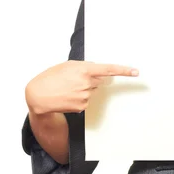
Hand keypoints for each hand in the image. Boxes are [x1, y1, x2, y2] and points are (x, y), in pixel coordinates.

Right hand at [25, 60, 139, 114]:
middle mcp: (87, 84)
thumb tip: (96, 70)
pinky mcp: (82, 107)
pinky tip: (68, 96)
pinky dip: (79, 97)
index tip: (135, 72)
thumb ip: (85, 66)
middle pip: (98, 81)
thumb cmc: (51, 77)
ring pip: (92, 91)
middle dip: (91, 79)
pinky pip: (86, 100)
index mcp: (84, 70)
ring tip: (67, 87)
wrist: (38, 95)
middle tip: (74, 79)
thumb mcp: (68, 66)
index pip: (109, 69)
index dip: (124, 71)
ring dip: (83, 88)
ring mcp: (85, 97)